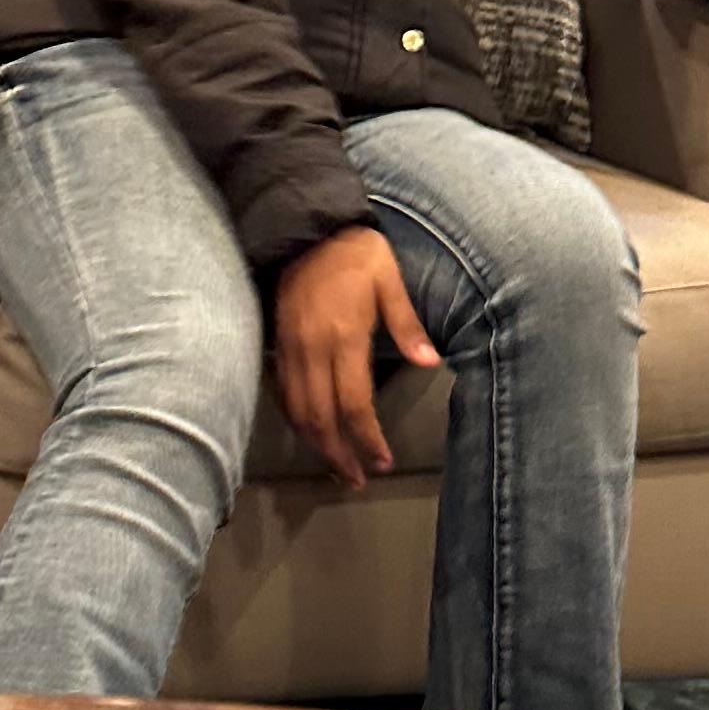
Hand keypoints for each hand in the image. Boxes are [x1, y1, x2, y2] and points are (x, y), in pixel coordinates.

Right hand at [273, 225, 439, 487]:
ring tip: (337, 469)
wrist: (304, 229)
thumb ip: (407, 322)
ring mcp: (290, 350)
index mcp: (343, 336)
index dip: (367, 439)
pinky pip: (283, 395)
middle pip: (321, 418)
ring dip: (316, 446)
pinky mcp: (278, 346)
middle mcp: (312, 350)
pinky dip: (297, 422)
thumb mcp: (390, 279)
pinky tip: (312, 435)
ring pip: (298, 412)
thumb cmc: (356, 254)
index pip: (353, 404)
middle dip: (340, 455)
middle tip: (359, 480)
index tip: (382, 462)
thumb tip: (430, 362)